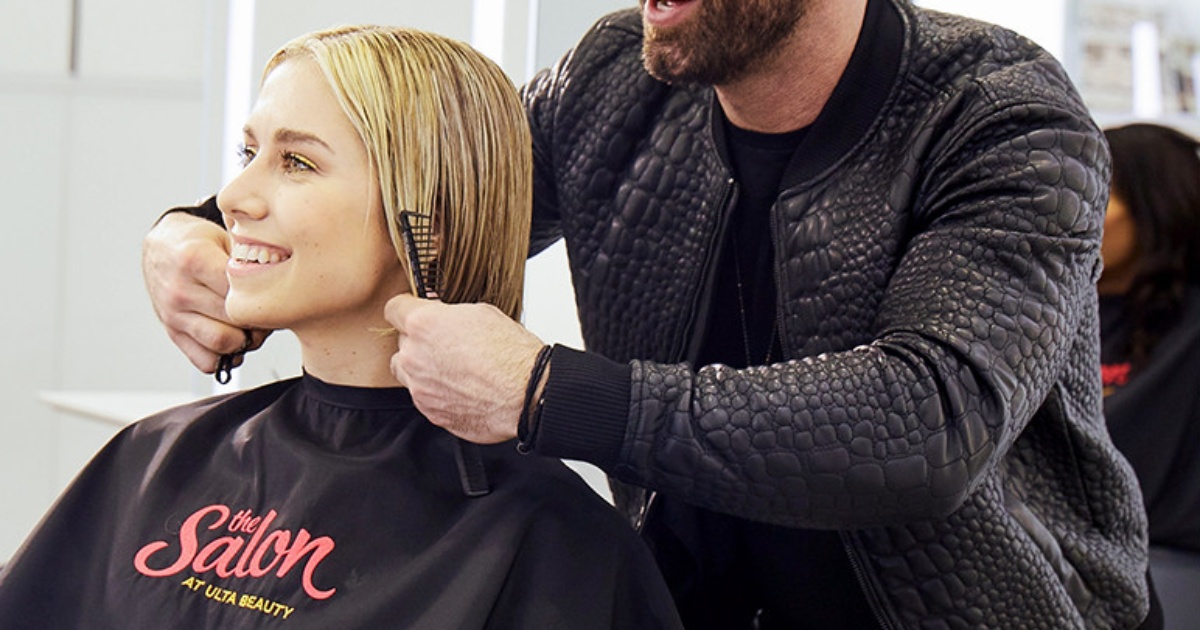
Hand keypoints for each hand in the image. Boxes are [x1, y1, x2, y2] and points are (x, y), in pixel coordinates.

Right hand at [142, 211, 268, 372]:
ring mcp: (174, 315)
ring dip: (245, 340)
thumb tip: (284, 274)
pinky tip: (234, 339)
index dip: (264, 296)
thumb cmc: (198, 242)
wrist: (162, 248)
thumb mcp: (226, 234)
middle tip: (268, 312)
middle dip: (258, 319)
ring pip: (222, 343)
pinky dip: (225, 357)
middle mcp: (180, 290)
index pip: (240, 291)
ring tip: (252, 326)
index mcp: (194, 260)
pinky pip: (205, 360)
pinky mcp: (173, 333)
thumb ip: (251, 254)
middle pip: (234, 319)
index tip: (274, 293)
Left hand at [386, 294, 546, 443]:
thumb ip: (448, 315)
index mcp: (423, 325)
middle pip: (401, 343)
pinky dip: (438, 392)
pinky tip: (463, 387)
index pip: (394, 308)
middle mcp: (414, 356)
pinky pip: (425, 398)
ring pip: (407, 373)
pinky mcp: (431, 412)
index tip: (414, 312)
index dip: (407, 309)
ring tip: (454, 368)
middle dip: (419, 341)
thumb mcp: (481, 313)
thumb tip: (440, 316)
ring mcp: (420, 388)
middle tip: (446, 343)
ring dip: (423, 368)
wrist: (527, 392)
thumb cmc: (511, 354)